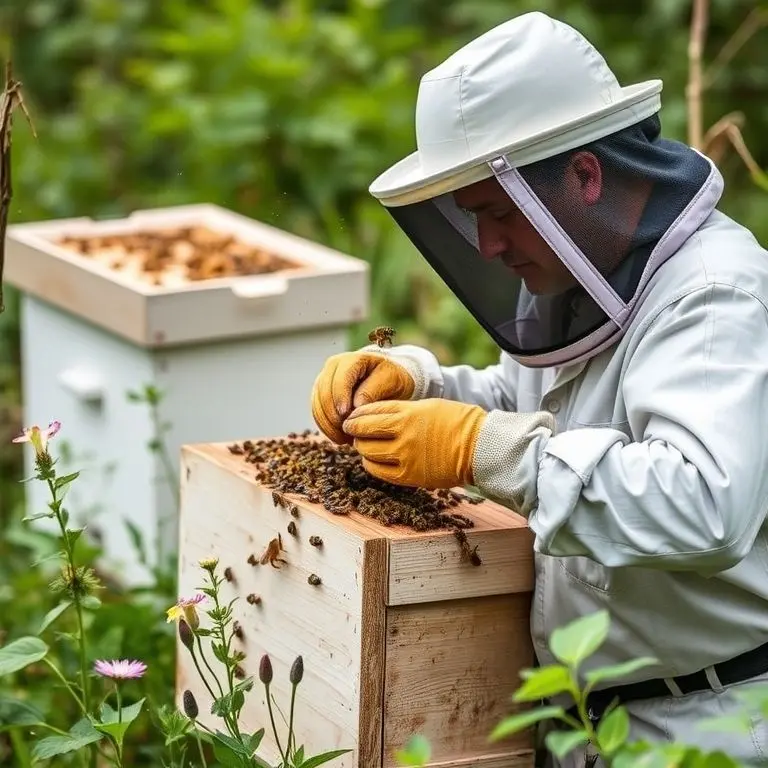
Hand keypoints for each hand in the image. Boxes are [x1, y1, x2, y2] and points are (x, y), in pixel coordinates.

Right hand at [311, 352, 415, 444]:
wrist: (387, 380)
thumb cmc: (391, 378)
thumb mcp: (390, 380)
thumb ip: (373, 391)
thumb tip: (355, 406)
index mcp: (352, 360)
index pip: (339, 379)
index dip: (340, 397)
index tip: (346, 415)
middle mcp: (334, 367)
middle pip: (323, 392)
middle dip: (332, 414)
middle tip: (346, 432)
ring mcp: (325, 379)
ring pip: (317, 404)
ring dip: (328, 424)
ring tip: (344, 439)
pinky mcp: (321, 394)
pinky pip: (317, 412)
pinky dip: (326, 427)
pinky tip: (339, 438)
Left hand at [342, 398, 486, 488]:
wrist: (477, 447)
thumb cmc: (456, 422)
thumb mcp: (426, 406)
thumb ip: (400, 411)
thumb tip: (374, 418)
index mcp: (408, 412)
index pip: (369, 412)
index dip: (356, 416)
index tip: (351, 418)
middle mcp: (403, 434)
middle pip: (363, 433)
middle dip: (355, 432)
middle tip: (353, 432)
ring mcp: (405, 456)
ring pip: (367, 453)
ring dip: (362, 449)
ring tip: (365, 446)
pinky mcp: (409, 476)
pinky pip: (378, 472)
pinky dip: (372, 465)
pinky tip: (375, 460)